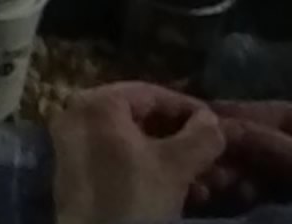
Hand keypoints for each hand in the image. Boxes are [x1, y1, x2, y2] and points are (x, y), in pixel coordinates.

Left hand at [51, 83, 226, 223]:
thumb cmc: (133, 197)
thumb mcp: (176, 166)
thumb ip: (201, 136)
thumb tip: (212, 121)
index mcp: (97, 103)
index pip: (154, 95)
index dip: (191, 110)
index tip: (218, 126)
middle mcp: (78, 117)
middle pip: (144, 121)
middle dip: (185, 143)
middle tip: (216, 157)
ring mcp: (72, 148)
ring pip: (135, 146)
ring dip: (175, 162)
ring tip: (207, 183)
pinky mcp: (76, 177)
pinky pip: (120, 163)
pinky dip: (150, 173)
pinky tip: (183, 194)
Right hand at [200, 99, 291, 204]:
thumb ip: (278, 148)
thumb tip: (223, 125)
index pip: (282, 115)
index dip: (243, 112)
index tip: (203, 115)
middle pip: (265, 143)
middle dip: (233, 148)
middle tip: (199, 154)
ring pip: (256, 173)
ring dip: (230, 173)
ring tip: (206, 178)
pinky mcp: (289, 213)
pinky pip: (257, 199)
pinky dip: (237, 196)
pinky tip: (217, 195)